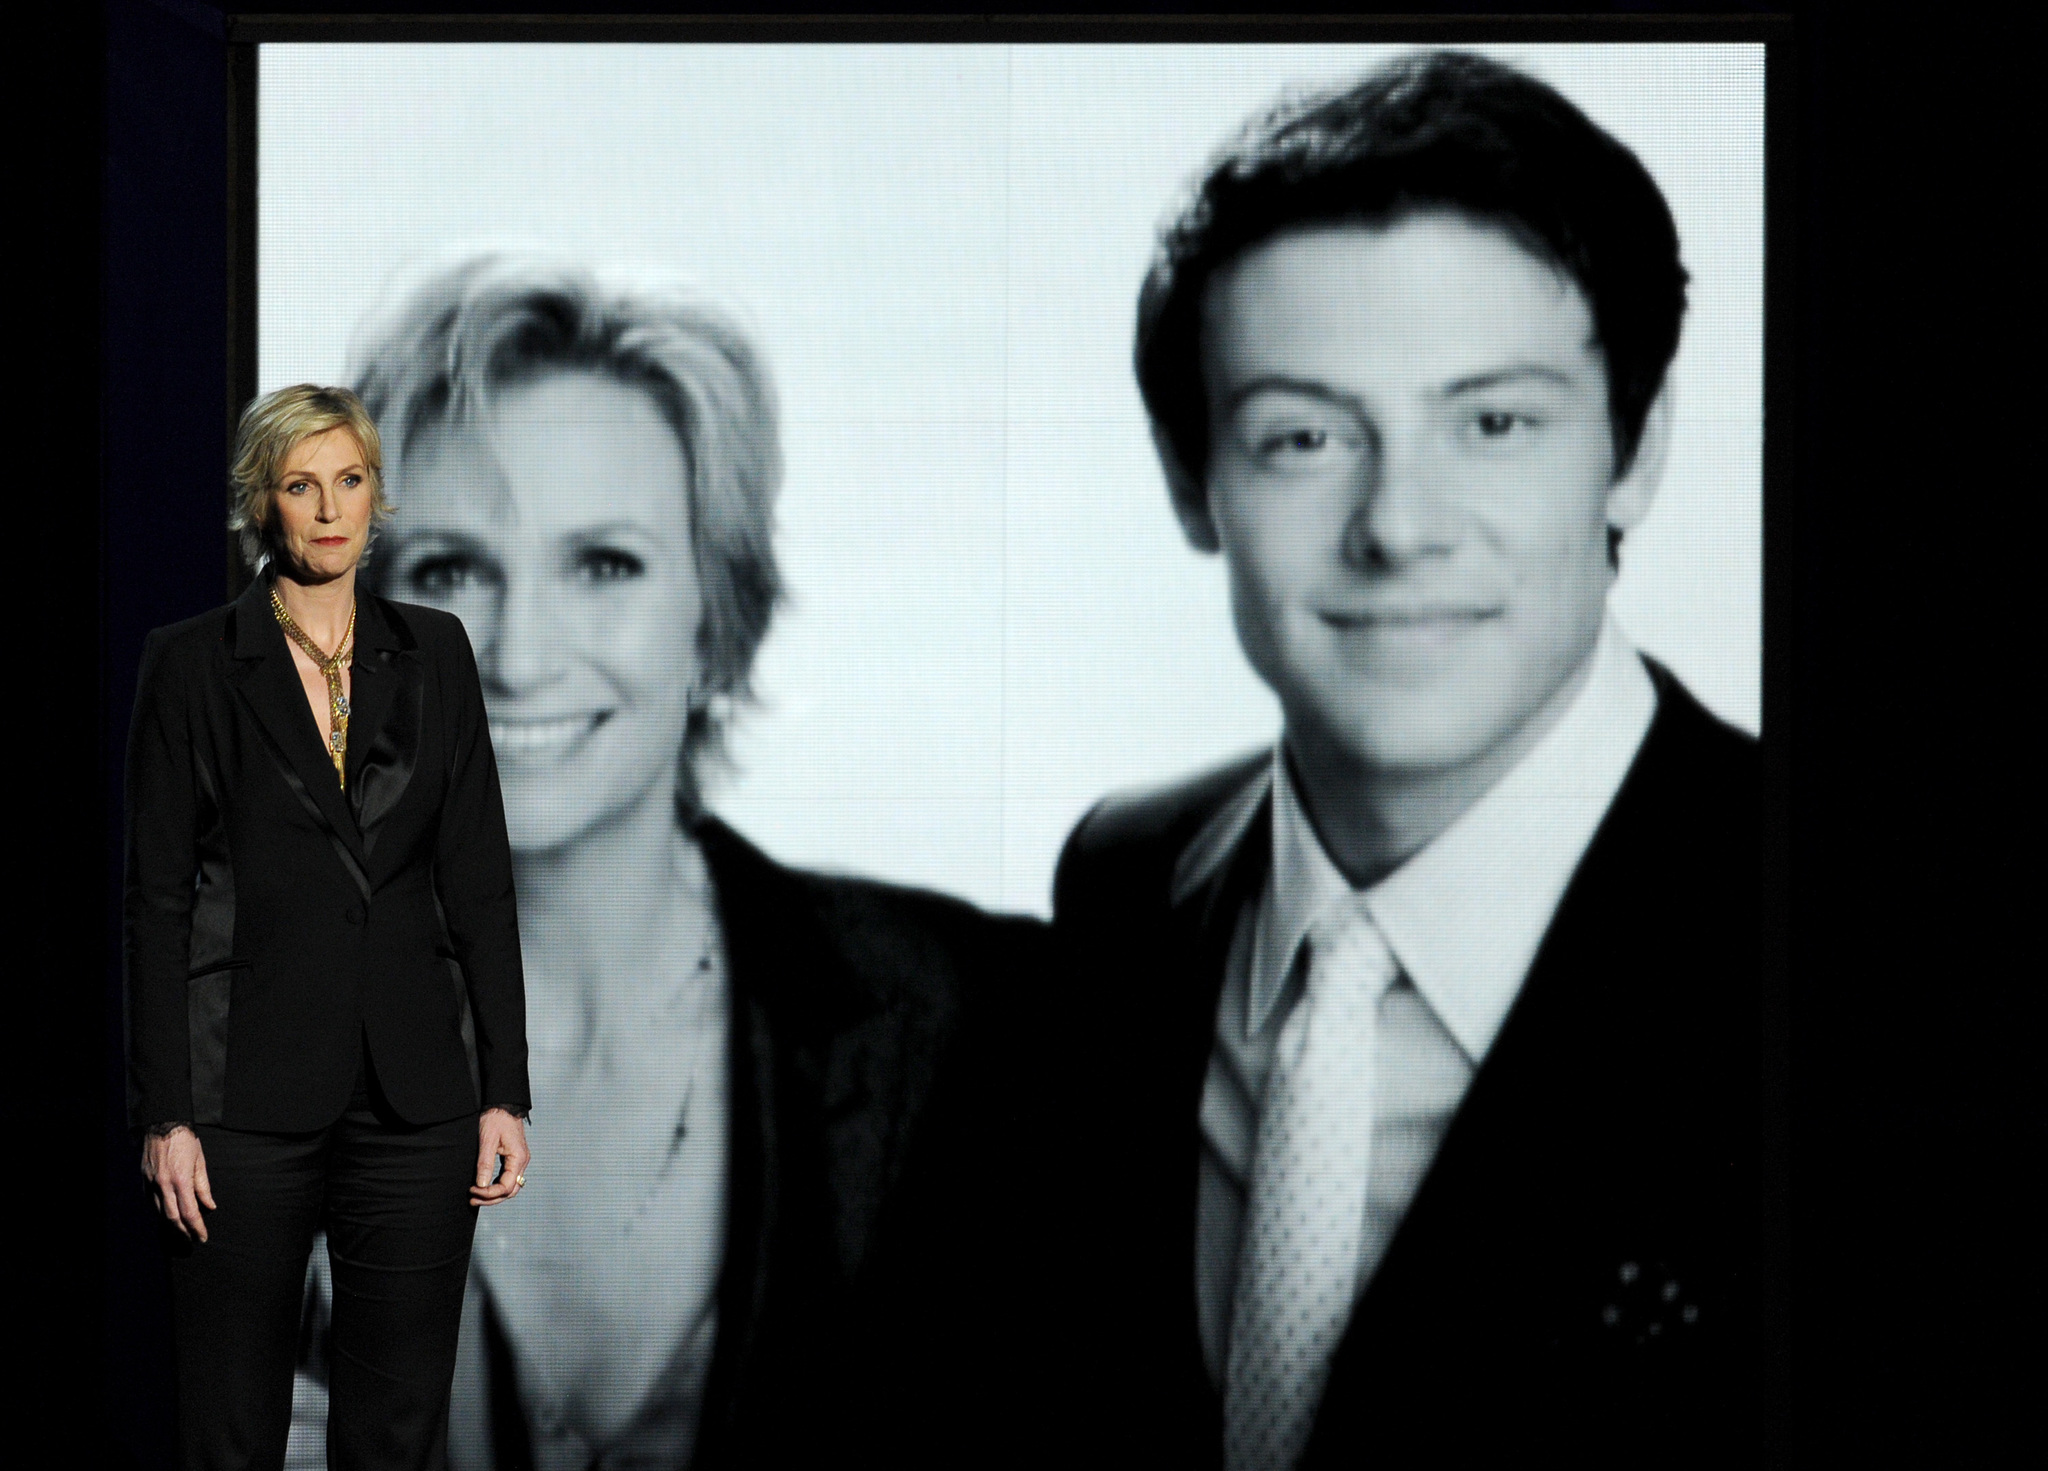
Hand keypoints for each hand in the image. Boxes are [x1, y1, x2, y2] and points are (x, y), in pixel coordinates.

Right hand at [141, 1126, 215, 1241]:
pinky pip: (151, 1201)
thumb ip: (203, 1187)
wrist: (163, 1124)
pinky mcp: (143, 1179)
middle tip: (192, 1238)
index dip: (196, 1228)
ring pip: (160, 1211)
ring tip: (182, 1229)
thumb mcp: (200, 1161)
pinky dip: (160, 1210)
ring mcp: (151, 1183)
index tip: (202, 1237)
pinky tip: (168, 1213)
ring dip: (172, 1223)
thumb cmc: (186, 1141)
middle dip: (183, 1231)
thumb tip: (209, 1206)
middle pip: (173, 1218)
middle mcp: (164, 1185)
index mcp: (181, 1180)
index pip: (189, 1212)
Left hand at [471, 1108, 529, 1206]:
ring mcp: (520, 1160)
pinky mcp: (514, 1158)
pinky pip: (509, 1178)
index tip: (473, 1190)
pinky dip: (497, 1186)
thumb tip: (481, 1185)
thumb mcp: (487, 1140)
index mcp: (518, 1158)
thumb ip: (485, 1163)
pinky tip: (485, 1186)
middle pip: (510, 1191)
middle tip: (472, 1199)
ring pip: (511, 1186)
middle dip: (492, 1198)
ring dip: (495, 1195)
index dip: (489, 1193)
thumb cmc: (496, 1119)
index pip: (506, 1186)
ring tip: (477, 1196)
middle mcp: (522, 1162)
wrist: (503, 1105)